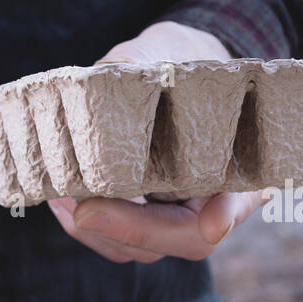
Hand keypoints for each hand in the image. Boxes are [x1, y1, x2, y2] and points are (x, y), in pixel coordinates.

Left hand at [49, 20, 268, 262]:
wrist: (172, 72)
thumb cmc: (175, 60)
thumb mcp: (167, 53)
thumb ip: (146, 67)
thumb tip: (112, 75)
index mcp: (242, 164)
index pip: (239, 199)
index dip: (226, 214)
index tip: (213, 223)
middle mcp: (217, 201)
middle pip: (185, 239)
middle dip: (131, 228)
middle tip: (84, 209)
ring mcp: (180, 219)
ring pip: (145, 249)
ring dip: (99, 231)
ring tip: (61, 197)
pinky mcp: (145, 223)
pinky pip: (120, 243)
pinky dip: (89, 227)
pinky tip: (60, 200)